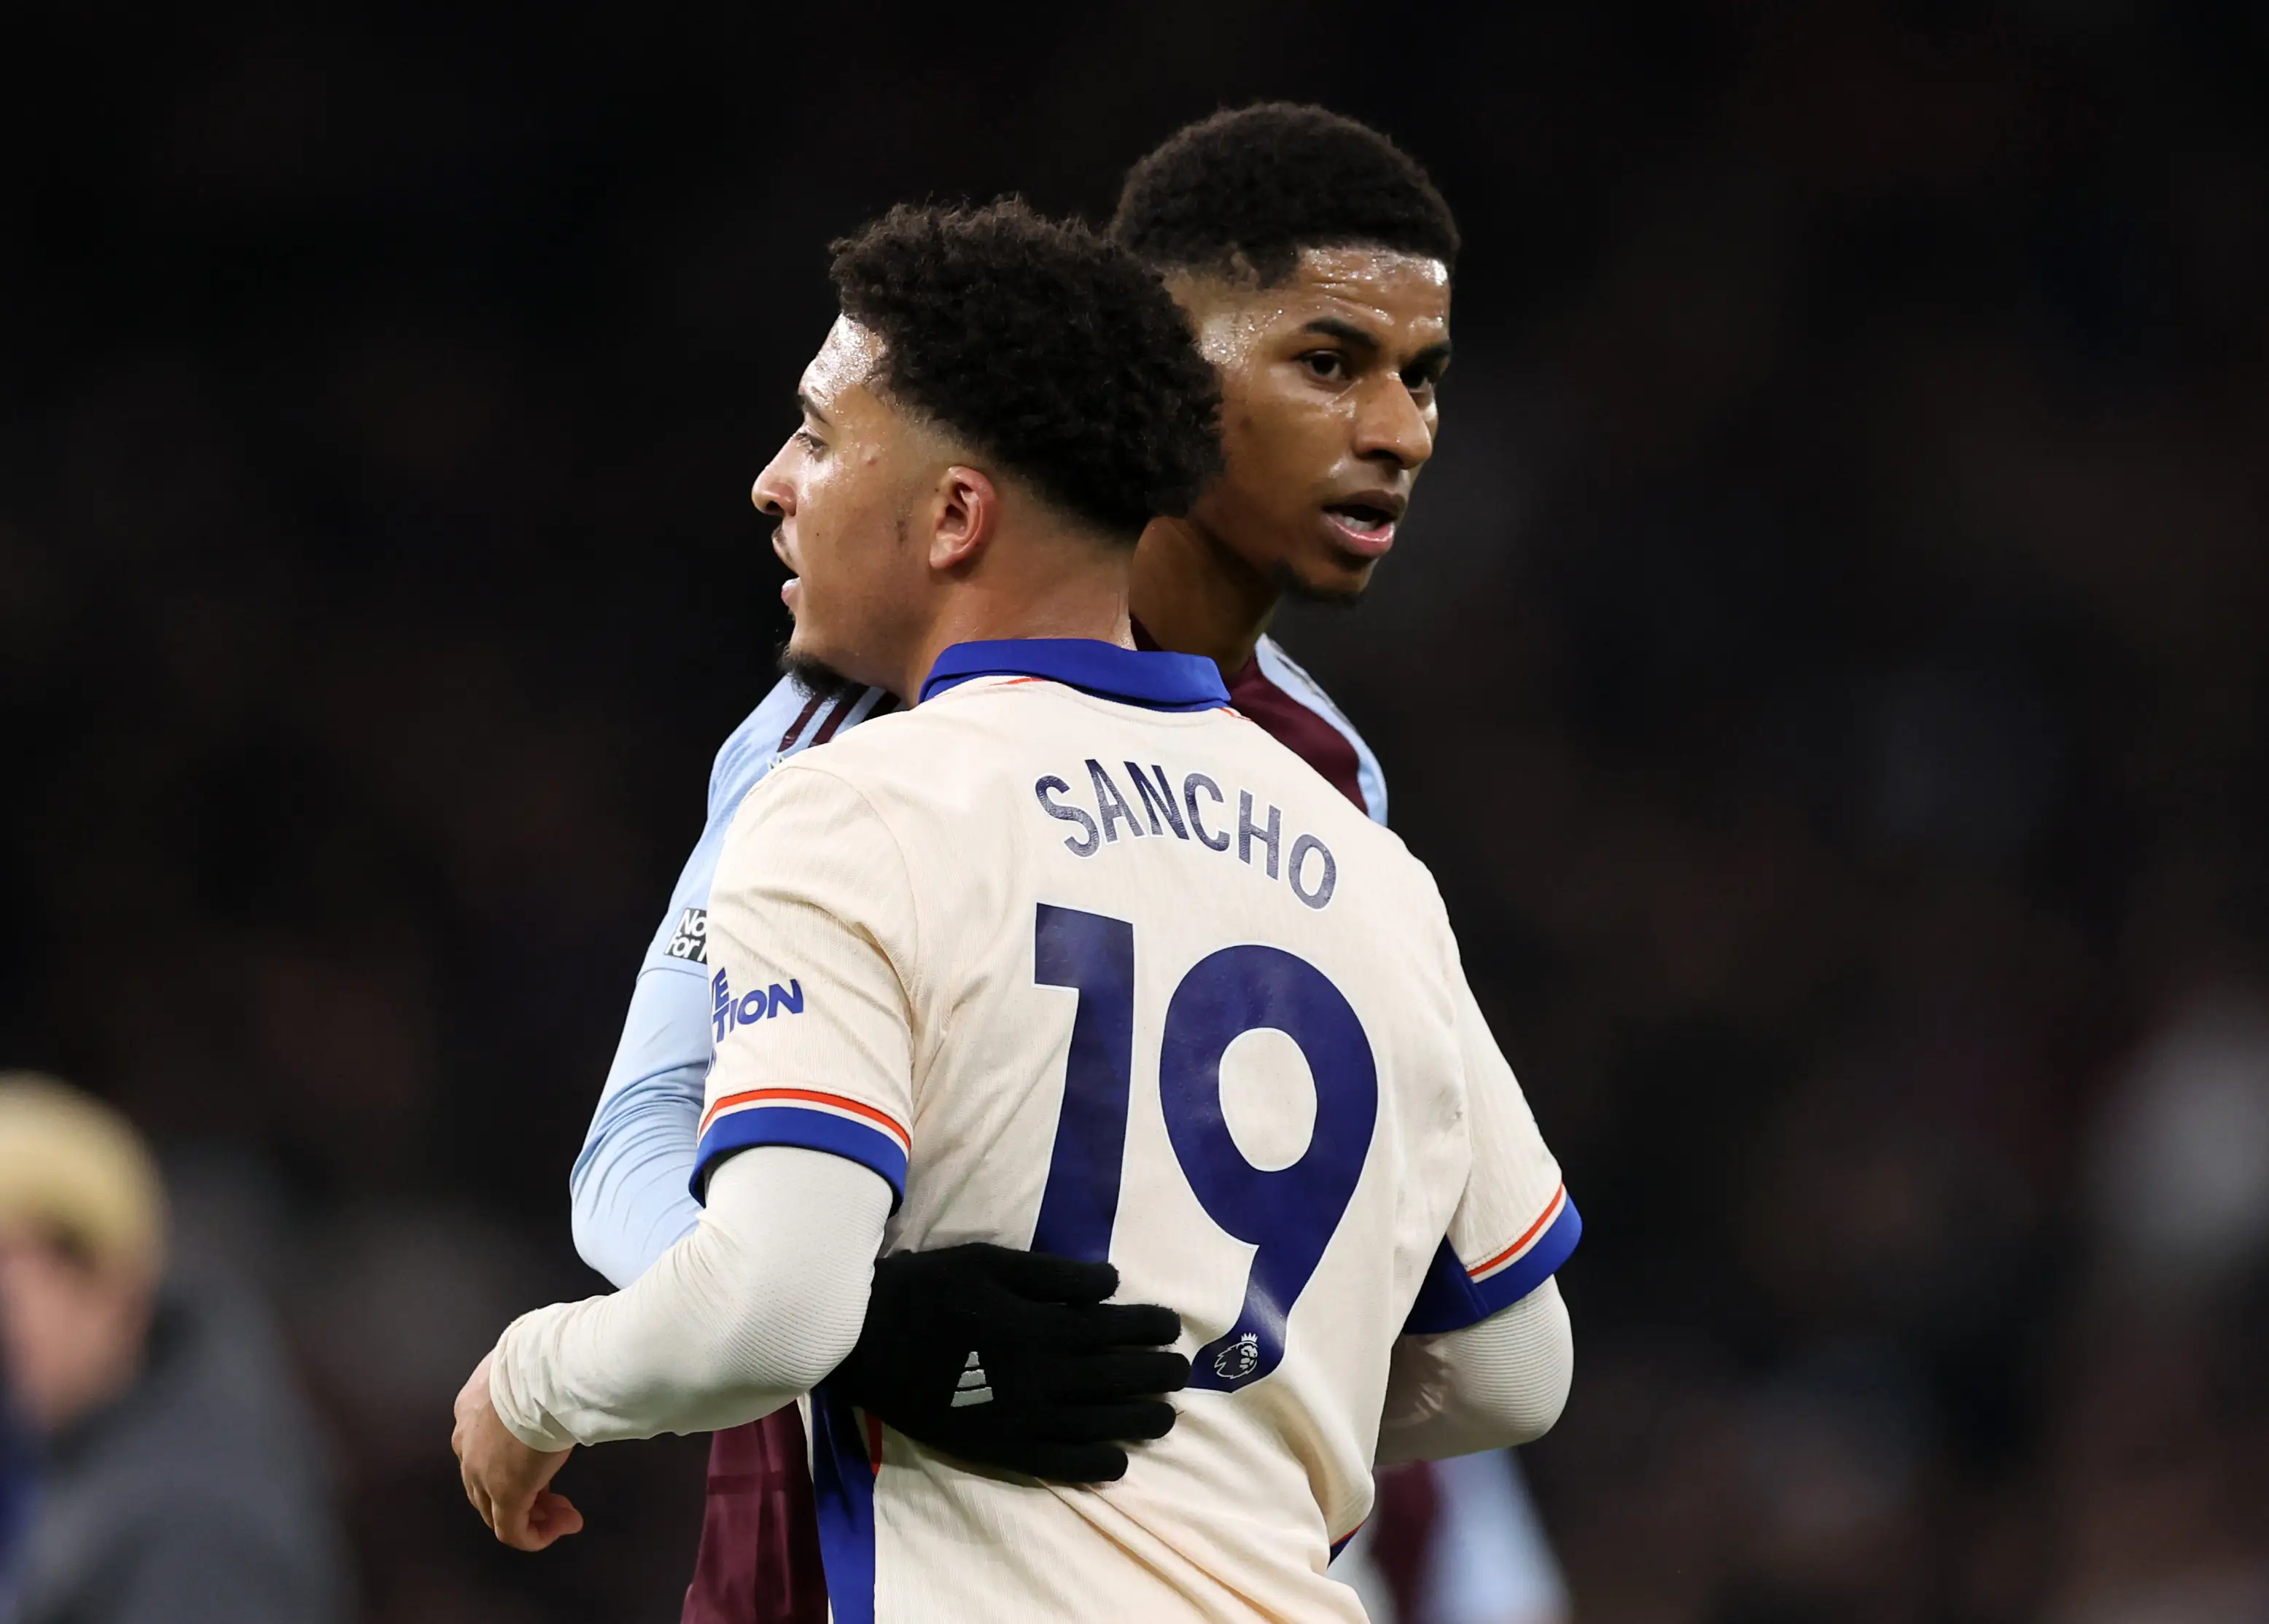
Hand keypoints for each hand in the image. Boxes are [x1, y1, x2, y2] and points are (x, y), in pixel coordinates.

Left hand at [451, 1353, 583, 1550]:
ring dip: (534, 1516)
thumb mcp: (530, 1367)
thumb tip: (558, 1382)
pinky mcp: (505, 1493)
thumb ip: (532, 1382)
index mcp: (470, 1409)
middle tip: (557, 1499)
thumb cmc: (545, 1361)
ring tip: (565, 1517)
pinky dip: (535, 1536)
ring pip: (498, 1510)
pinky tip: (559, 1528)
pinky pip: (513, 1531)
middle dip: (524, 1494)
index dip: (514, 1460)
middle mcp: (467, 1444)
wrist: (546, 1371)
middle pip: (486, 1485)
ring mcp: (482, 1472)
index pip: (483, 1448)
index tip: (545, 1464)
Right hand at [829, 1245, 1188, 1481]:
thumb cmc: (928, 1289)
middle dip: (1155, 1375)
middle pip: (1115, 1379)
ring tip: (1164, 1418)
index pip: (1113, 1328)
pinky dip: (1092, 1465)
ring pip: (1096, 1425)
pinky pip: (1056, 1463)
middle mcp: (1038, 1378)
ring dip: (1138, 1421)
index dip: (1150, 1327)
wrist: (864, 1340)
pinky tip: (1117, 1462)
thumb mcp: (989, 1262)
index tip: (1172, 1326)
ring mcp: (1019, 1419)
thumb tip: (1111, 1283)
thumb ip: (1053, 1275)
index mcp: (1039, 1327)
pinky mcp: (997, 1448)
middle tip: (1180, 1373)